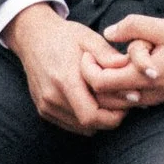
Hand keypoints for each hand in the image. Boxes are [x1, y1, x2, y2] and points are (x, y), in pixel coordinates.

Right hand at [6, 3, 128, 133]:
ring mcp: (46, 105)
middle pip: (88, 125)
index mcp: (65, 80)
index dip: (114, 115)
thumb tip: (131, 69)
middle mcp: (52, 97)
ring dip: (98, 120)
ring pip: (80, 128)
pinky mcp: (43, 110)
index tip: (127, 102)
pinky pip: (70, 125)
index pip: (92, 116)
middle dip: (110, 117)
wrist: (33, 37)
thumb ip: (108, 55)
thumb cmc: (65, 36)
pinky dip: (84, 119)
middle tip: (123, 102)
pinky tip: (92, 102)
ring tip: (108, 100)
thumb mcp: (89, 38)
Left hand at [88, 12, 163, 111]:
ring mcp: (153, 100)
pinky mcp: (159, 100)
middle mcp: (147, 94)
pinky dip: (118, 90)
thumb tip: (110, 30)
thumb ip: (137, 27)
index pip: (100, 83)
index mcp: (145, 77)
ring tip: (101, 65)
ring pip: (116, 103)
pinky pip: (130, 101)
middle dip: (90, 81)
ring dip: (104, 87)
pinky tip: (120, 72)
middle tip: (87, 60)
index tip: (86, 53)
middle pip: (103, 99)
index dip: (87, 69)